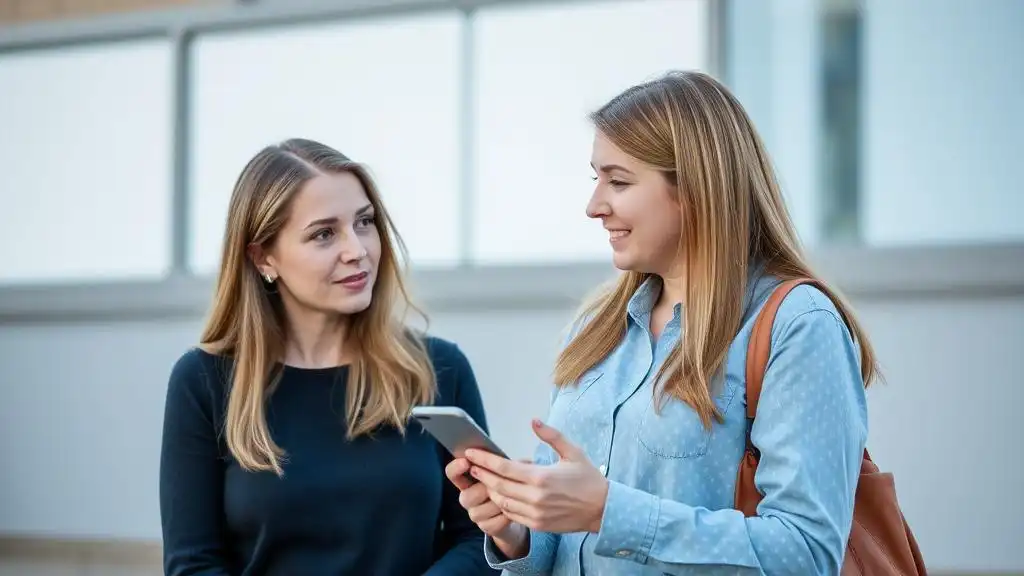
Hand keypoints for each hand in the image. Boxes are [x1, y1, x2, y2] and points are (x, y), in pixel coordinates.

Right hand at [444, 456, 528, 558]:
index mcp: (468, 479)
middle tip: (499, 485)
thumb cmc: (509, 483)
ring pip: (479, 512)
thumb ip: (498, 464)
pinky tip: (513, 511)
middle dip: (483, 491)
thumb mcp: (504, 470)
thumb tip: (504, 458)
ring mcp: (475, 514)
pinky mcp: (486, 527)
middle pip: (464, 497)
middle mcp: (467, 497)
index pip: (452, 473)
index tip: (466, 461)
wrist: (518, 509)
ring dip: (497, 504)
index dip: (455, 468)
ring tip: (511, 498)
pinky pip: (492, 524)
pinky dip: (504, 517)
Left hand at [465, 419, 608, 533]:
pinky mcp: (537, 524)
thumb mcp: (572, 452)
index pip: (504, 467)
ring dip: (491, 490)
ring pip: (502, 501)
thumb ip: (551, 435)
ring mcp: (535, 513)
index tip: (471, 453)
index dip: (484, 460)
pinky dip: (502, 504)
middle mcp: (535, 497)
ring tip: (484, 479)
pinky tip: (500, 494)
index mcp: (541, 477)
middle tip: (471, 465)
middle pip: (498, 485)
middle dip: (482, 474)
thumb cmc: (588, 478)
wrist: (603, 509)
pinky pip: (512, 514)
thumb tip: (533, 421)